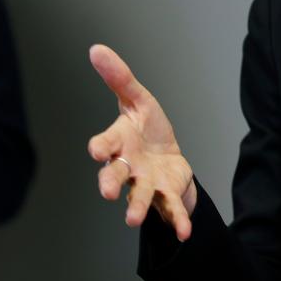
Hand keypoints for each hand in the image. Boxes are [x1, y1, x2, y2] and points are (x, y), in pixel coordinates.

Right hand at [87, 44, 196, 240]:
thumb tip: (96, 48)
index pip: (105, 143)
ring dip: (135, 207)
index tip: (97, 151)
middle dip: (109, 183)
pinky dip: (177, 221)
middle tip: (107, 192)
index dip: (100, 147)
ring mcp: (145, 182)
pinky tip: (184, 232)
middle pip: (114, 175)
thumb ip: (119, 77)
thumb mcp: (137, 99)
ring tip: (132, 219)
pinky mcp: (165, 194)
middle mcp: (127, 166)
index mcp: (119, 141)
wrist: (167, 156)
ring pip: (138, 196)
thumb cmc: (146, 127)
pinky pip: (169, 209)